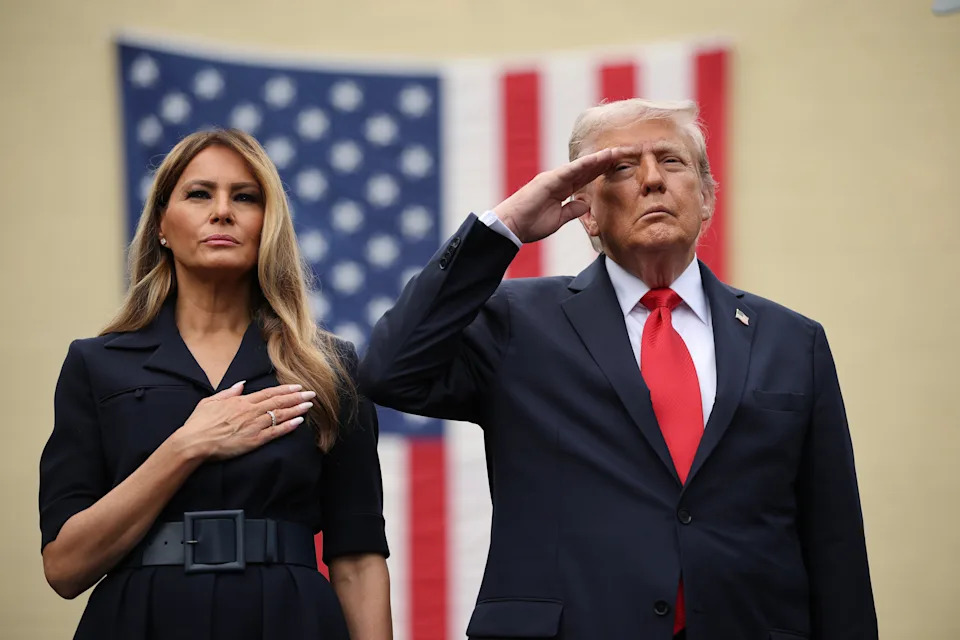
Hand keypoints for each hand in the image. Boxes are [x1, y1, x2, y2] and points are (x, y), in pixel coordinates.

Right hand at [175, 382, 314, 460]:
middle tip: (312, 393)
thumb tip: (242, 384)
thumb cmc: (199, 423)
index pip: (268, 393)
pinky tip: (299, 422)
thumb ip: (229, 392)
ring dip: (296, 409)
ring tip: (309, 404)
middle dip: (297, 397)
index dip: (285, 389)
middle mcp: (250, 411)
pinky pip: (275, 432)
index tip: (297, 386)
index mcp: (241, 402)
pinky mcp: (254, 440)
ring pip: (280, 415)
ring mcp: (254, 426)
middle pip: (278, 402)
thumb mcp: (211, 401)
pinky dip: (288, 426)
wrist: (194, 442)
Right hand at [492, 146, 629, 242]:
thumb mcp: (558, 218)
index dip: (600, 171)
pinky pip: (570, 171)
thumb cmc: (529, 223)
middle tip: (621, 153)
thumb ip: (572, 210)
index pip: (585, 178)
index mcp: (561, 189)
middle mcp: (558, 180)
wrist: (511, 226)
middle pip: (585, 169)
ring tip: (613, 152)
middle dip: (603, 162)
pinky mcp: (548, 181)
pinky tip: (596, 160)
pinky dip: (583, 165)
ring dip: (597, 160)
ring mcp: (553, 179)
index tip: (616, 165)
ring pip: (580, 167)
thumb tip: (585, 203)